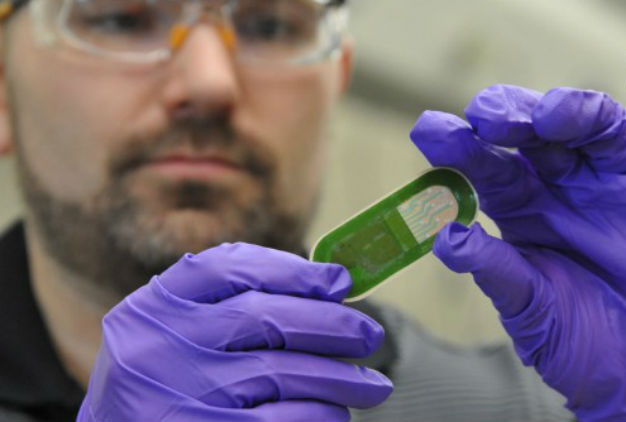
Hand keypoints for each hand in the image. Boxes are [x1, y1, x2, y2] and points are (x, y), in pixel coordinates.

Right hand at [77, 243, 392, 421]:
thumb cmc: (166, 381)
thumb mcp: (175, 332)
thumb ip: (232, 301)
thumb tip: (329, 286)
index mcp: (156, 305)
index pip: (229, 267)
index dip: (294, 271)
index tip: (340, 281)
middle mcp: (162, 345)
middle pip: (264, 318)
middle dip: (330, 323)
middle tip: (369, 334)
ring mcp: (181, 393)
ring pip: (282, 372)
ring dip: (339, 378)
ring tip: (372, 384)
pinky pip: (280, 420)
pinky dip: (318, 415)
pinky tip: (336, 414)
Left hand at [410, 48, 625, 420]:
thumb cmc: (587, 350)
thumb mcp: (534, 314)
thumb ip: (497, 274)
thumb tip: (445, 237)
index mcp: (527, 212)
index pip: (489, 168)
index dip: (461, 148)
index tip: (430, 130)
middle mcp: (572, 189)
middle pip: (538, 136)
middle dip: (511, 119)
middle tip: (489, 118)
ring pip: (599, 129)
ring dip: (573, 110)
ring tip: (548, 115)